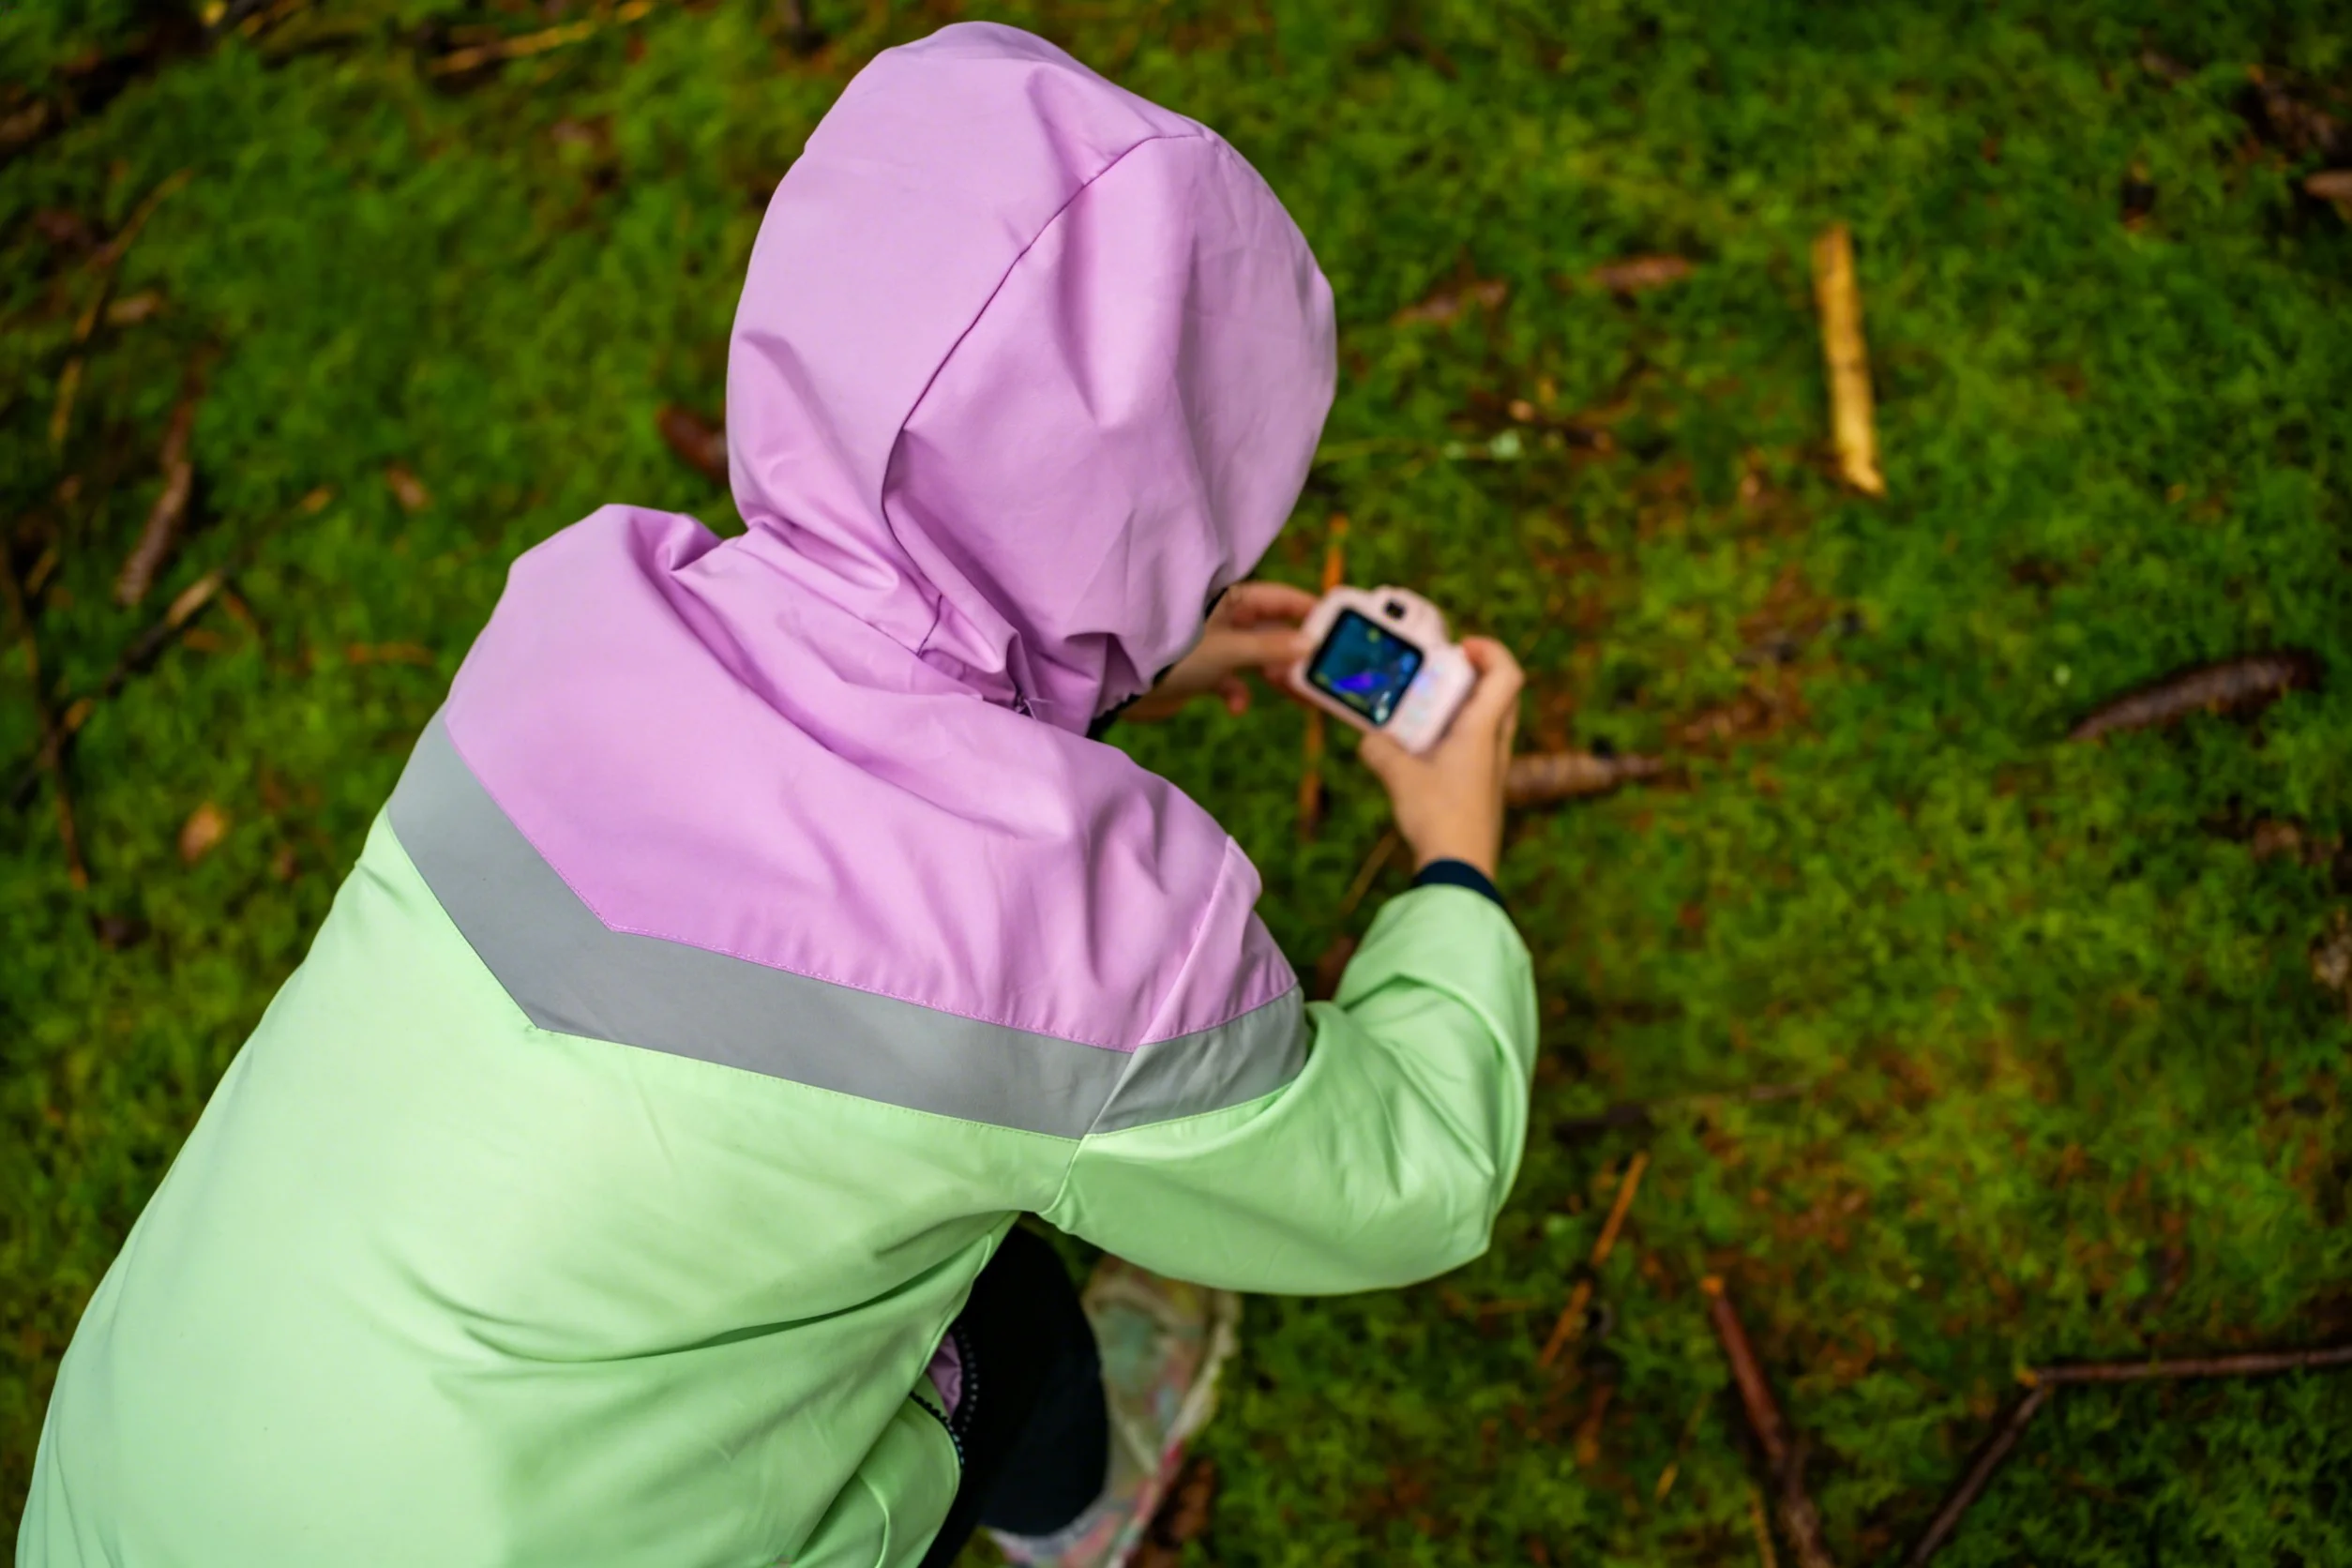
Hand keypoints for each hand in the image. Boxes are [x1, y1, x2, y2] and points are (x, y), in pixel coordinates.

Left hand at [1123, 581, 1318, 720]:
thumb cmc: (1174, 655)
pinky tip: (1236, 706)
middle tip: (1323, 673)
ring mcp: (1212, 644)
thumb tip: (1310, 644)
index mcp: (1229, 598)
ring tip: (1295, 694)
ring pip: (1256, 656)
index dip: (1307, 610)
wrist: (1121, 686)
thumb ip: (1270, 646)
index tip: (1336, 627)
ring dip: (1272, 674)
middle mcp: (1223, 617)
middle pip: (1272, 630)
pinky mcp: (1201, 671)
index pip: (1279, 597)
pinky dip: (1237, 692)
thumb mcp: (1228, 650)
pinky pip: (1232, 679)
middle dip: (1294, 652)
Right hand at [1357, 637, 1523, 880]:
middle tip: (1443, 672)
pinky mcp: (1483, 789)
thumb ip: (1380, 751)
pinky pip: (1477, 748)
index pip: (1508, 675)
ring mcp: (1492, 770)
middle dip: (1476, 675)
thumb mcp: (1399, 778)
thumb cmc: (1438, 818)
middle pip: (1503, 694)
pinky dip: (1457, 736)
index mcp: (1482, 732)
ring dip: (1464, 707)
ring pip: (1490, 722)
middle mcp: (1495, 746)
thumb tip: (1368, 740)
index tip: (1462, 647)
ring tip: (1425, 711)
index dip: (1491, 651)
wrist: (1460, 870)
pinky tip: (1425, 751)